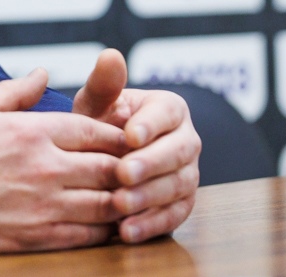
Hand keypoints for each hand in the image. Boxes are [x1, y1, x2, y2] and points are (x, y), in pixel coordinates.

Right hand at [0, 69, 128, 254]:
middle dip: (129, 167)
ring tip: (131, 197)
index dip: (119, 134)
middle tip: (139, 168)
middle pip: (110, 167)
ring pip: (106, 204)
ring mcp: (42, 206)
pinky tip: (109, 225)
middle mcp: (43, 168)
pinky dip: (105, 230)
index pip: (96, 130)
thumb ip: (17, 90)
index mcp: (31, 131)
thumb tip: (44, 73)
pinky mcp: (35, 237)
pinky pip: (87, 236)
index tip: (127, 138)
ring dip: (123, 200)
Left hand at [73, 49, 201, 243]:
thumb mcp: (97, 103)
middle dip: (150, 165)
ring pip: (177, 186)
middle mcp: (187, 141)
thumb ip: (105, 84)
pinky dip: (151, 224)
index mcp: (169, 109)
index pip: (166, 114)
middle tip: (122, 174)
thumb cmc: (100, 124)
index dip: (150, 125)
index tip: (129, 135)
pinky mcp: (181, 203)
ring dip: (149, 197)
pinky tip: (127, 231)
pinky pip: (173, 216)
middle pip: (177, 153)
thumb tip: (110, 55)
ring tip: (119, 205)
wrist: (103, 158)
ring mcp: (188, 173)